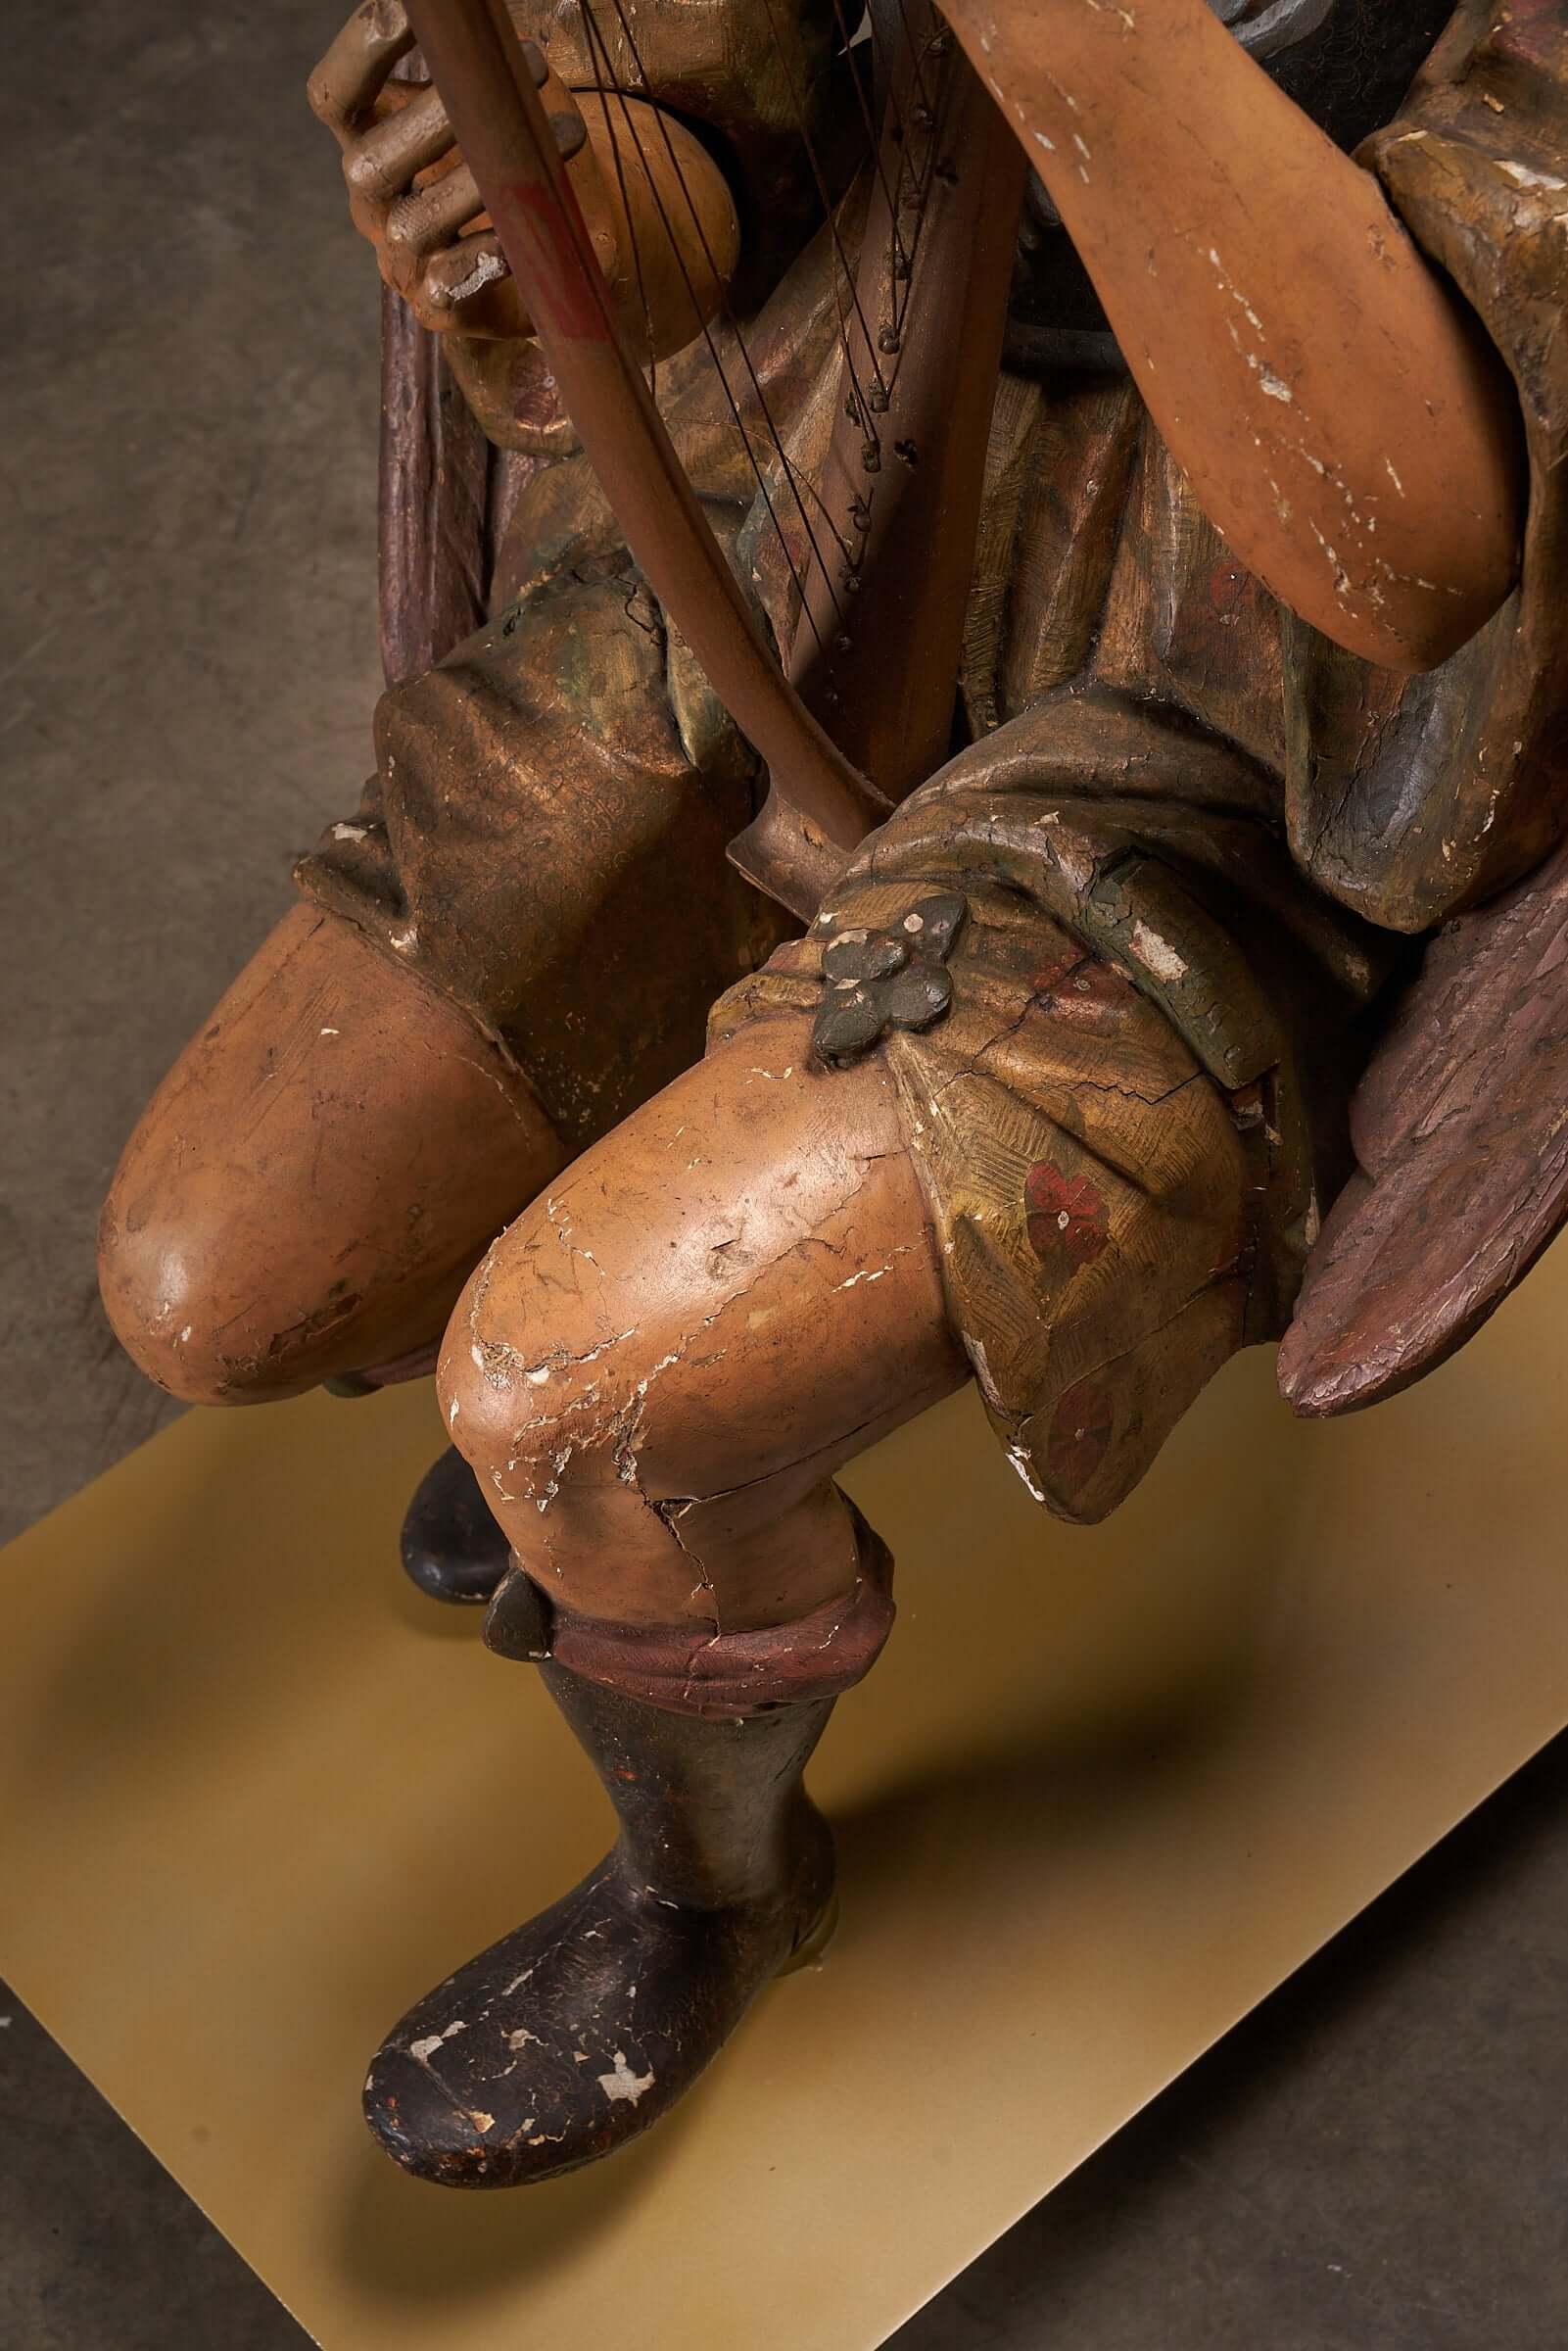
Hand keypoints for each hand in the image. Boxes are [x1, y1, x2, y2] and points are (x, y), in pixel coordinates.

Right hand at [307, 0, 534, 337]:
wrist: (555, 254)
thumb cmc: (516, 164)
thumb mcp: (490, 108)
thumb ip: (473, 71)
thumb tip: (478, 17)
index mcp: (369, 142)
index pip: (335, 98)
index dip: (362, 50)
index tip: (412, 7)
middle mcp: (373, 203)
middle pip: (368, 164)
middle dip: (431, 119)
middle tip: (505, 77)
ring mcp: (401, 260)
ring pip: (414, 226)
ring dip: (479, 183)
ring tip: (562, 136)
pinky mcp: (440, 306)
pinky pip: (451, 285)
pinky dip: (487, 255)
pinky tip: (524, 229)